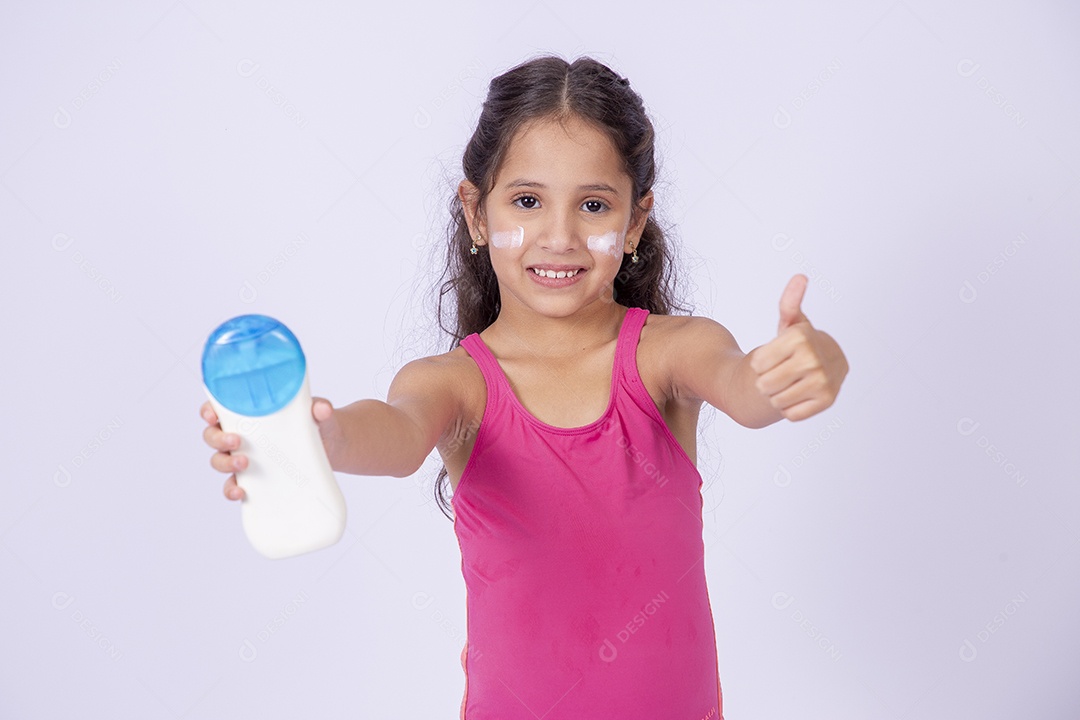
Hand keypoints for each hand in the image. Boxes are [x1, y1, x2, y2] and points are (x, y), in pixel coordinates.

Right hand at [201, 396, 341, 500]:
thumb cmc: (319, 423)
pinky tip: (241, 492)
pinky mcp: (255, 478)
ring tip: (244, 464)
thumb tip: (321, 409)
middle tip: (237, 441)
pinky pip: (233, 485)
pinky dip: (231, 490)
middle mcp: (242, 434)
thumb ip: (320, 409)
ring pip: (219, 461)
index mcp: (250, 413)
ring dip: (225, 464)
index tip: (213, 415)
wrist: (333, 448)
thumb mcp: (320, 414)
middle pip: (213, 436)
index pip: (219, 408)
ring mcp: (246, 457)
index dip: (209, 411)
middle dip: (218, 440)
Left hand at [748, 274, 847, 420]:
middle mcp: (815, 359)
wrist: (825, 366)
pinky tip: (799, 395)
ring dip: (777, 395)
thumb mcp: (792, 323)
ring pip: (776, 400)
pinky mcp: (827, 401)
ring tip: (789, 383)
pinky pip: (791, 413)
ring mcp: (824, 381)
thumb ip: (790, 302)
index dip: (760, 364)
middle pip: (765, 384)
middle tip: (780, 373)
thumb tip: (800, 277)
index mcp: (800, 337)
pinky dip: (790, 408)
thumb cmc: (799, 345)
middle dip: (766, 382)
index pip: (757, 364)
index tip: (773, 357)